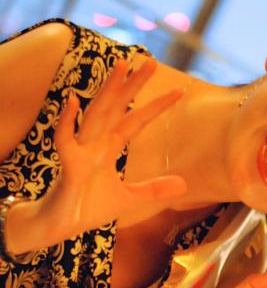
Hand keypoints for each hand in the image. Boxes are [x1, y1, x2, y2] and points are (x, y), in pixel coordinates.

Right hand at [24, 58, 185, 249]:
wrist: (61, 226)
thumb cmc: (88, 207)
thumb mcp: (128, 199)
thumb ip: (153, 189)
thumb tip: (184, 185)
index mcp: (108, 147)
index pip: (135, 121)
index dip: (156, 107)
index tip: (179, 91)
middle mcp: (95, 143)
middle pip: (116, 107)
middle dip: (132, 85)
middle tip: (151, 61)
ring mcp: (80, 151)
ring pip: (96, 114)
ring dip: (107, 90)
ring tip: (121, 66)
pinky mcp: (67, 166)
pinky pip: (65, 140)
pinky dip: (67, 122)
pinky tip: (73, 102)